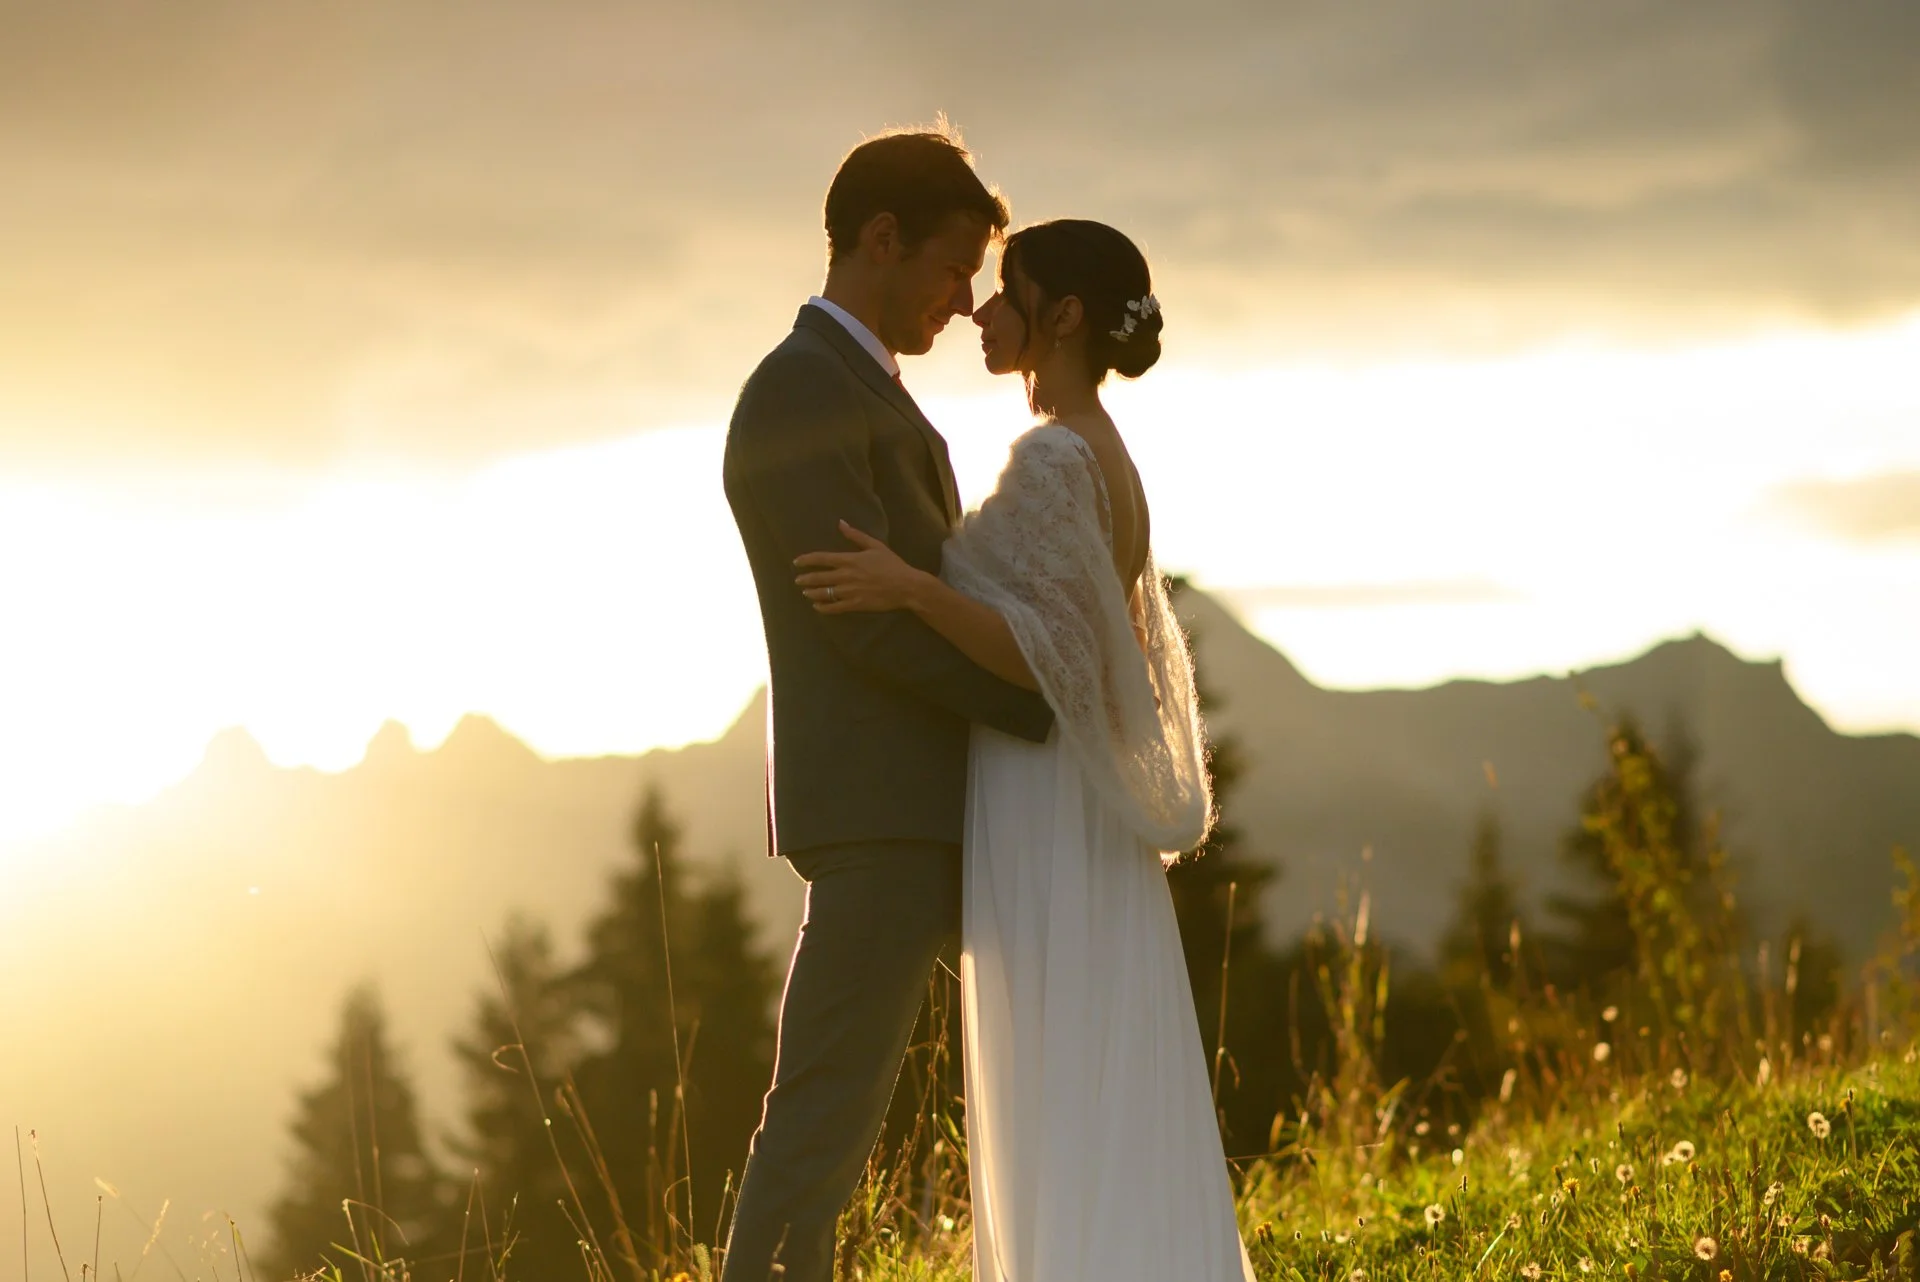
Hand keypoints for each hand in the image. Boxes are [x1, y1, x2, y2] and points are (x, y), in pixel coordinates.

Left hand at [794, 520, 929, 613]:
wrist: (906, 586)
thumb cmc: (892, 564)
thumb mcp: (875, 545)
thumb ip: (856, 535)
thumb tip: (841, 523)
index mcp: (849, 560)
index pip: (822, 558)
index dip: (806, 560)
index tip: (796, 562)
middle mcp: (846, 576)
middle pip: (819, 577)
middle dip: (805, 579)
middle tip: (797, 580)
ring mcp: (849, 592)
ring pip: (824, 593)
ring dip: (811, 593)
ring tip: (805, 593)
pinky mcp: (855, 605)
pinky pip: (834, 608)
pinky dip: (823, 608)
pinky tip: (817, 607)